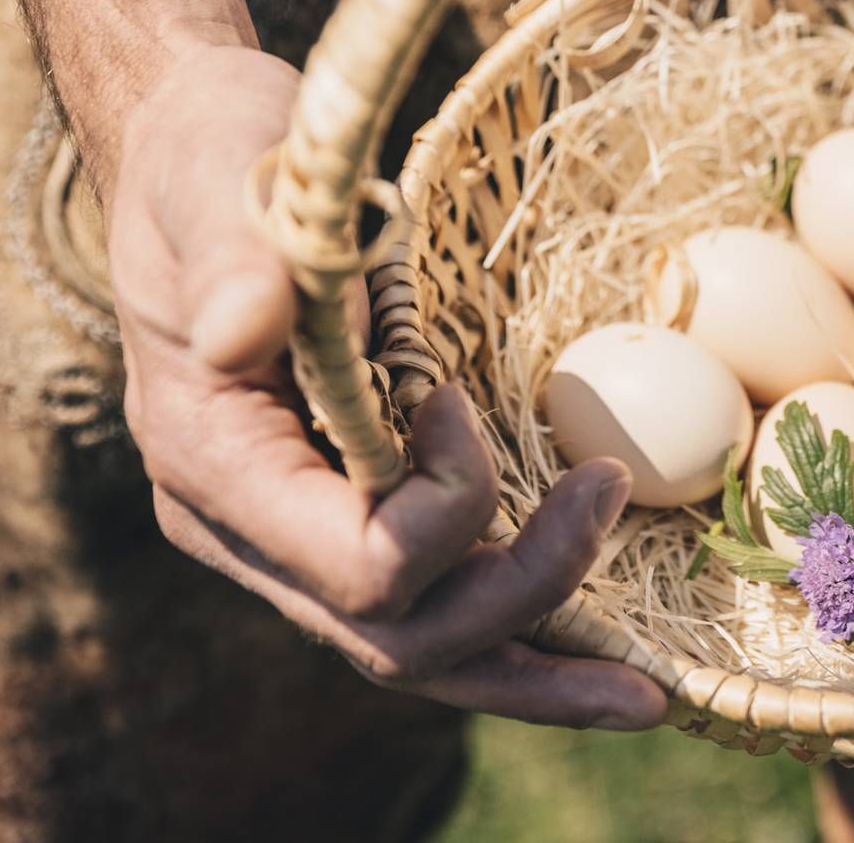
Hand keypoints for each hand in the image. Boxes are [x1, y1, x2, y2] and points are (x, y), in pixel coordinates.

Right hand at [108, 43, 666, 729]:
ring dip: (542, 678)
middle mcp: (253, 533)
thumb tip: (242, 328)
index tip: (458, 398)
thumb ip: (237, 257)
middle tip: (610, 493)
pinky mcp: (353, 525)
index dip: (444, 504)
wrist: (205, 164)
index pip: (354, 562)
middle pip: (401, 639)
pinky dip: (525, 648)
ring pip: (426, 659)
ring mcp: (301, 543)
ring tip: (649, 693)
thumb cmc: (221, 161)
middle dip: (525, 591)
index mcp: (213, 464)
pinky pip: (438, 617)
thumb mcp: (222, 178)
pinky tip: (611, 675)